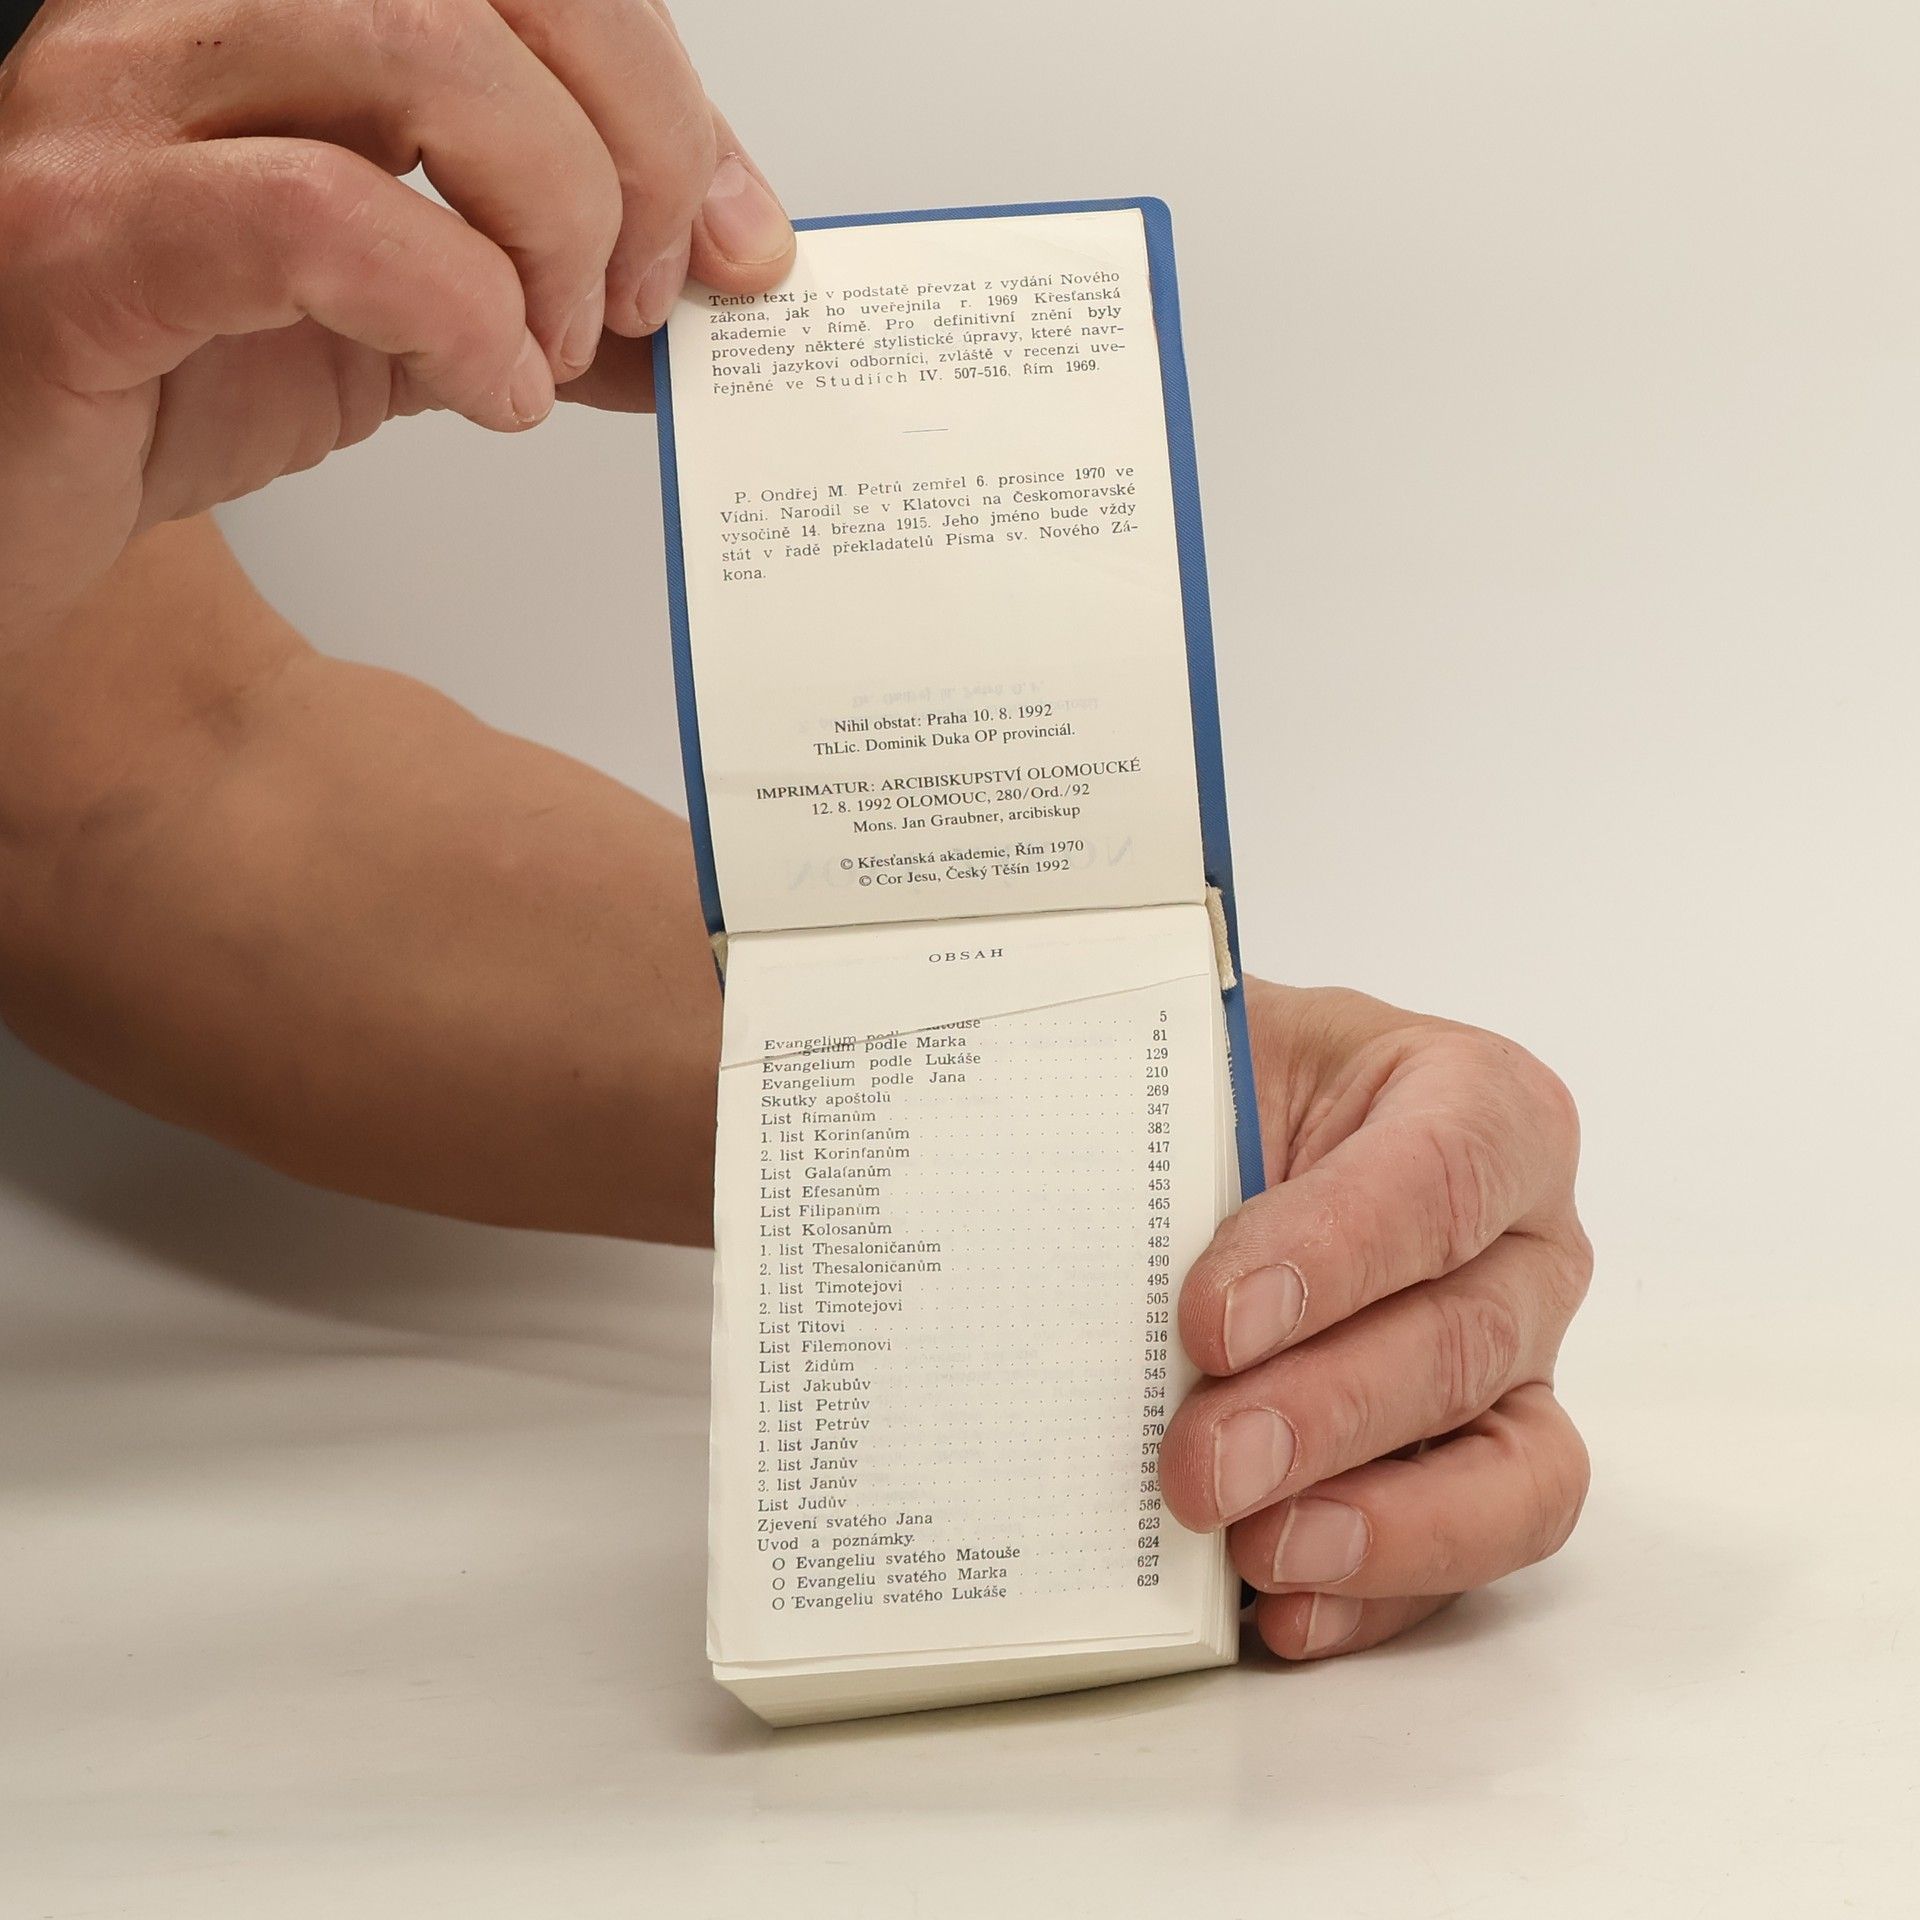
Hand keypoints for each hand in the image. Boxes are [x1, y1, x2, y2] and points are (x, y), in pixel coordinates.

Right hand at [0, 0, 791, 652]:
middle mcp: (196, 13)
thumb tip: (705, 299)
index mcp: (288, 10)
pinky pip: (321, 219)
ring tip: (546, 349)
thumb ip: (550, 291)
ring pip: (421, 50)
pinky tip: (488, 391)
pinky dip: (457, 315)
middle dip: (637, 146)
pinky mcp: (86, 237)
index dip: (672, 96)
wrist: (15, 506)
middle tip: (642, 296)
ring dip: (549, 221)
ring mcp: (124, 105)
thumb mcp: (410, 323)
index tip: (739, 244)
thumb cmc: (175, 380)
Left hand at [1159, 980, 1591, 1659]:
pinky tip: (1280, 1610)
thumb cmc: (1238, 1088)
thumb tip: (1067, 1164)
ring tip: (1257, 1552)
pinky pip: (1470, 1557)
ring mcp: (1517, 1367)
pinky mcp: (1485, 1471)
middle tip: (1202, 1464)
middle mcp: (1525, 1243)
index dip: (1336, 1253)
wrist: (1238, 1137)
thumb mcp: (1213, 1048)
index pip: (1441, 1174)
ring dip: (1381, 1527)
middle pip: (1462, 1339)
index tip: (1211, 1320)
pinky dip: (1375, 1595)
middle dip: (1324, 1412)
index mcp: (1479, 1105)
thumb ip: (1179, 1092)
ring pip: (1513, 1471)